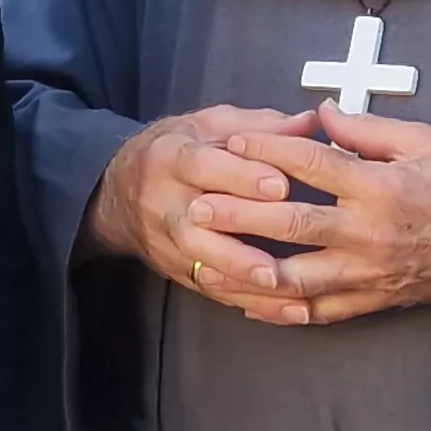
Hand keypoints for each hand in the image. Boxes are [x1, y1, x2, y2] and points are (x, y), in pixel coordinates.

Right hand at [91, 106, 329, 321]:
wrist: (119, 191)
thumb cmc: (175, 151)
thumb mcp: (210, 125)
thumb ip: (260, 126)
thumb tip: (311, 122)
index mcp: (172, 157)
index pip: (204, 167)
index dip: (241, 177)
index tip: (281, 186)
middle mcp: (165, 202)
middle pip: (198, 225)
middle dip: (238, 242)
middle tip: (278, 253)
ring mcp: (169, 242)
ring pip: (205, 263)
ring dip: (245, 279)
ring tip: (284, 287)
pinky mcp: (179, 270)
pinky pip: (215, 290)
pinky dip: (250, 302)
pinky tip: (285, 308)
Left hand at [186, 105, 430, 326]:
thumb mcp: (423, 141)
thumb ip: (367, 129)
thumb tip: (322, 112)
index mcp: (380, 187)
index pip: (312, 165)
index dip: (268, 151)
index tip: (232, 143)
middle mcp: (369, 233)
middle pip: (291, 225)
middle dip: (238, 216)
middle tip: (196, 208)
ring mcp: (368, 273)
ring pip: (295, 279)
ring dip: (247, 271)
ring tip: (208, 262)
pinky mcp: (372, 300)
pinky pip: (319, 312)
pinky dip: (279, 310)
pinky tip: (247, 302)